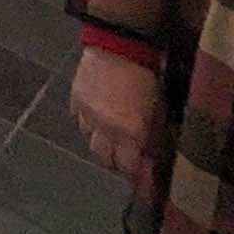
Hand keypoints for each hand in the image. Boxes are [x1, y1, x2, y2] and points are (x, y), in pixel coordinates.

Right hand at [73, 46, 167, 200]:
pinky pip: (80, 120)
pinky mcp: (75, 100)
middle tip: (127, 160)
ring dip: (102, 143)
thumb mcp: (159, 111)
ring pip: (90, 141)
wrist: (117, 46)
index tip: (144, 188)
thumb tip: (153, 156)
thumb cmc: (146, 78)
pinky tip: (97, 117)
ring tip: (111, 139)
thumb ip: (154, 136)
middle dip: (116, 163)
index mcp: (129, 134)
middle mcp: (104, 130)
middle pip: (105, 160)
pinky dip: (89, 123)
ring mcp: (86, 115)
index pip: (131, 169)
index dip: (138, 181)